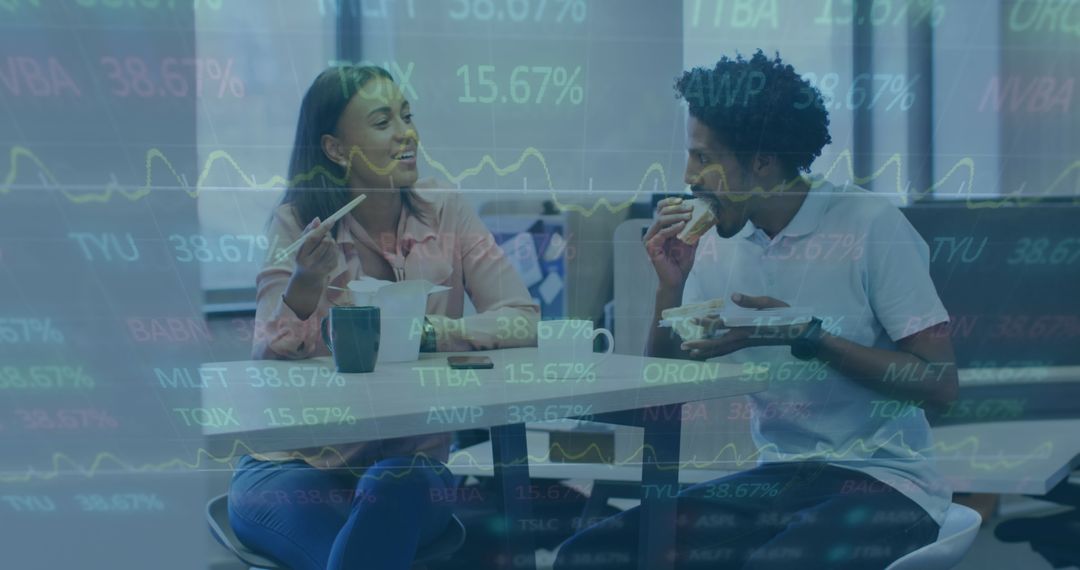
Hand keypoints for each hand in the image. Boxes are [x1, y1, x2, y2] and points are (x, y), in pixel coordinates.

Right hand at [293, 217, 337, 279]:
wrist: (307, 278)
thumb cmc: (303, 256)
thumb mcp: (301, 245)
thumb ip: (308, 232)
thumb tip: (317, 219)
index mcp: (301, 256)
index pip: (313, 239)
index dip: (322, 228)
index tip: (331, 220)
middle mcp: (311, 263)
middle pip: (325, 243)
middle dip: (327, 234)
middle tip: (326, 233)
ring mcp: (322, 267)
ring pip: (333, 246)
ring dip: (331, 240)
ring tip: (325, 242)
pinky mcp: (331, 268)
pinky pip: (336, 252)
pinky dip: (334, 248)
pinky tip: (328, 250)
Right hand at [644, 197, 696, 288]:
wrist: (677, 280)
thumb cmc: (681, 262)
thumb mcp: (690, 242)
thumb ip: (693, 229)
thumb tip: (703, 215)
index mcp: (660, 229)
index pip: (661, 209)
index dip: (670, 202)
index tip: (683, 200)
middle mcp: (653, 232)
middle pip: (661, 212)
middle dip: (677, 208)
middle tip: (690, 209)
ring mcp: (650, 239)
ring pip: (660, 220)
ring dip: (676, 216)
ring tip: (688, 217)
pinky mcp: (651, 246)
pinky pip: (661, 233)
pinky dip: (672, 228)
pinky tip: (682, 226)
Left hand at [680, 293, 804, 358]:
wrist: (799, 332)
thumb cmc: (785, 316)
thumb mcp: (770, 303)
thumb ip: (750, 301)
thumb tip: (732, 296)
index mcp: (747, 326)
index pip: (723, 324)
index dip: (707, 322)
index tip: (693, 319)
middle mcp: (744, 337)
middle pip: (718, 343)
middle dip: (700, 344)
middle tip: (683, 346)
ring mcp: (745, 342)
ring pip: (722, 349)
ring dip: (706, 350)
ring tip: (690, 352)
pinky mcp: (747, 343)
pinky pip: (728, 350)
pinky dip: (716, 351)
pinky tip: (709, 351)